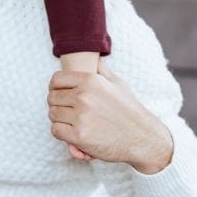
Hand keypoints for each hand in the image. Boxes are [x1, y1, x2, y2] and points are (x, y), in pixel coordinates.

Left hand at [47, 60, 172, 173]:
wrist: (144, 139)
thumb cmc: (130, 111)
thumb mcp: (117, 84)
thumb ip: (101, 69)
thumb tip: (93, 56)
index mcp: (91, 81)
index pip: (56, 80)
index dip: (55, 88)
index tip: (60, 95)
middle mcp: (84, 96)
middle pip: (52, 98)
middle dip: (58, 105)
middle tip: (68, 111)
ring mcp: (81, 116)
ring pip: (52, 114)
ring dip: (60, 120)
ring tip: (73, 122)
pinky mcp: (80, 136)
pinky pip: (56, 130)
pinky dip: (62, 133)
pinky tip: (73, 133)